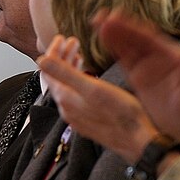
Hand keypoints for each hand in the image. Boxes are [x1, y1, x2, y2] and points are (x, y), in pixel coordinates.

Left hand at [38, 34, 158, 164]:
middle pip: (57, 78)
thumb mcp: (93, 88)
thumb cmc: (120, 114)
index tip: (61, 37)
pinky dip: (78, 82)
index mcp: (65, 98)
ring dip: (70, 69)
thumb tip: (40, 59)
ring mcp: (77, 116)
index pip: (49, 70)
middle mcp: (67, 109)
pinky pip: (76, 97)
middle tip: (73, 41)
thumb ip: (65, 73)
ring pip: (66, 87)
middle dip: (62, 57)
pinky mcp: (88, 121)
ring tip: (79, 55)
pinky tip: (89, 78)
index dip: (53, 51)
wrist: (139, 142)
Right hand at [92, 10, 179, 157]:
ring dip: (112, 35)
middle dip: (118, 27)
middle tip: (100, 17)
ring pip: (127, 47)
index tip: (117, 17)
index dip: (132, 27)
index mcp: (173, 57)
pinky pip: (124, 60)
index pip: (150, 38)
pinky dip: (113, 49)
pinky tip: (101, 40)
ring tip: (95, 23)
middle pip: (136, 39)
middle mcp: (159, 58)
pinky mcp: (138, 78)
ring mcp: (147, 68)